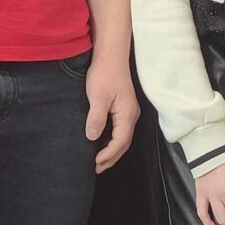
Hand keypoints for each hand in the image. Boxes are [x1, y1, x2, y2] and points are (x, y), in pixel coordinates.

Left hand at [83, 55, 137, 172]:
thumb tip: (93, 138)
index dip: (108, 154)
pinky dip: (111, 141)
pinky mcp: (123, 108)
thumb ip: (96, 118)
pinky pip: (119, 130)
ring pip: (122, 138)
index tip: (95, 163)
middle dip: (111, 158)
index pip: (120, 142)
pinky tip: (101, 143)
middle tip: (96, 168)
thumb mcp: (98, 97)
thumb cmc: (104, 74)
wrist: (110, 56)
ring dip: (112, 151)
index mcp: (127, 115)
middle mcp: (131, 116)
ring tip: (98, 161)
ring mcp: (128, 112)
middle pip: (124, 143)